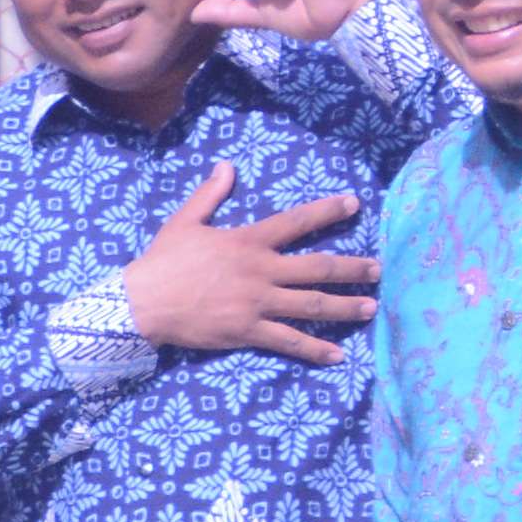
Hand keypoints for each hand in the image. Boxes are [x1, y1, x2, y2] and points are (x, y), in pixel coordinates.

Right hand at [117, 165, 377, 363]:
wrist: (143, 302)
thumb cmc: (163, 261)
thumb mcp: (185, 221)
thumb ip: (211, 194)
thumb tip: (227, 166)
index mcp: (248, 242)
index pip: (296, 223)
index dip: (327, 212)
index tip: (355, 205)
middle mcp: (260, 271)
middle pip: (317, 268)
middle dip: (351, 268)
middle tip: (378, 269)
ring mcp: (257, 304)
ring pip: (311, 306)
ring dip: (344, 307)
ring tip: (370, 308)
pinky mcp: (248, 331)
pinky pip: (288, 341)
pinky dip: (314, 349)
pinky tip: (337, 355)